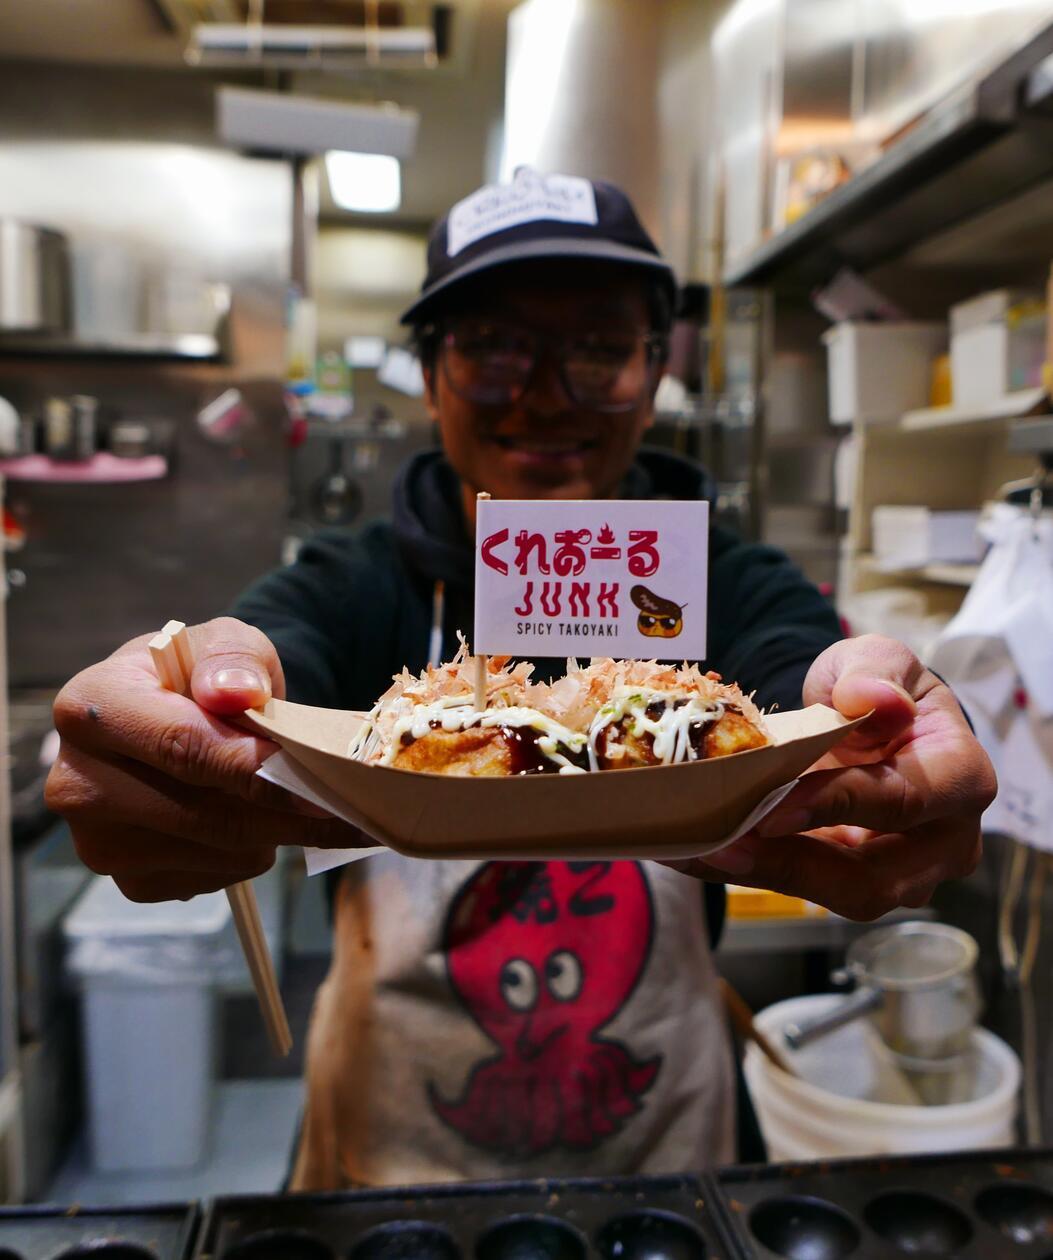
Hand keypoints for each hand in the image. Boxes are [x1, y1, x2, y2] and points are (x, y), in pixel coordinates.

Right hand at [46, 617, 360, 901]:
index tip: (318, 779)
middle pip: (205, 814)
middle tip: (351, 808)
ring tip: (287, 794)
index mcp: (91, 708)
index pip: (182, 746)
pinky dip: (251, 854)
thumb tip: (237, 692)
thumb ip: (234, 659)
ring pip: (221, 852)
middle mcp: (77, 782)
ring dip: (273, 831)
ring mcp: (97, 842)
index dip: (256, 767)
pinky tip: (249, 817)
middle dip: (286, 811)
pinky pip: (216, 879)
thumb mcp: (224, 643)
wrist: (178, 716)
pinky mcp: (130, 882)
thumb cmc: (202, 676)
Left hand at [671, 634, 996, 919]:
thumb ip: (874, 671)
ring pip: (836, 895)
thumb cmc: (878, 687)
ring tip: (701, 852)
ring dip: (764, 876)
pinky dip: (747, 870)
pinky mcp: (854, 884)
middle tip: (725, 844)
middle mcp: (944, 842)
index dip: (838, 805)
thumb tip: (874, 700)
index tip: (774, 806)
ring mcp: (903, 873)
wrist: (868, 715)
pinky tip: (695, 852)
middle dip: (792, 864)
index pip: (903, 801)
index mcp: (961, 779)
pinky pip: (802, 887)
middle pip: (872, 877)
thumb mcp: (877, 658)